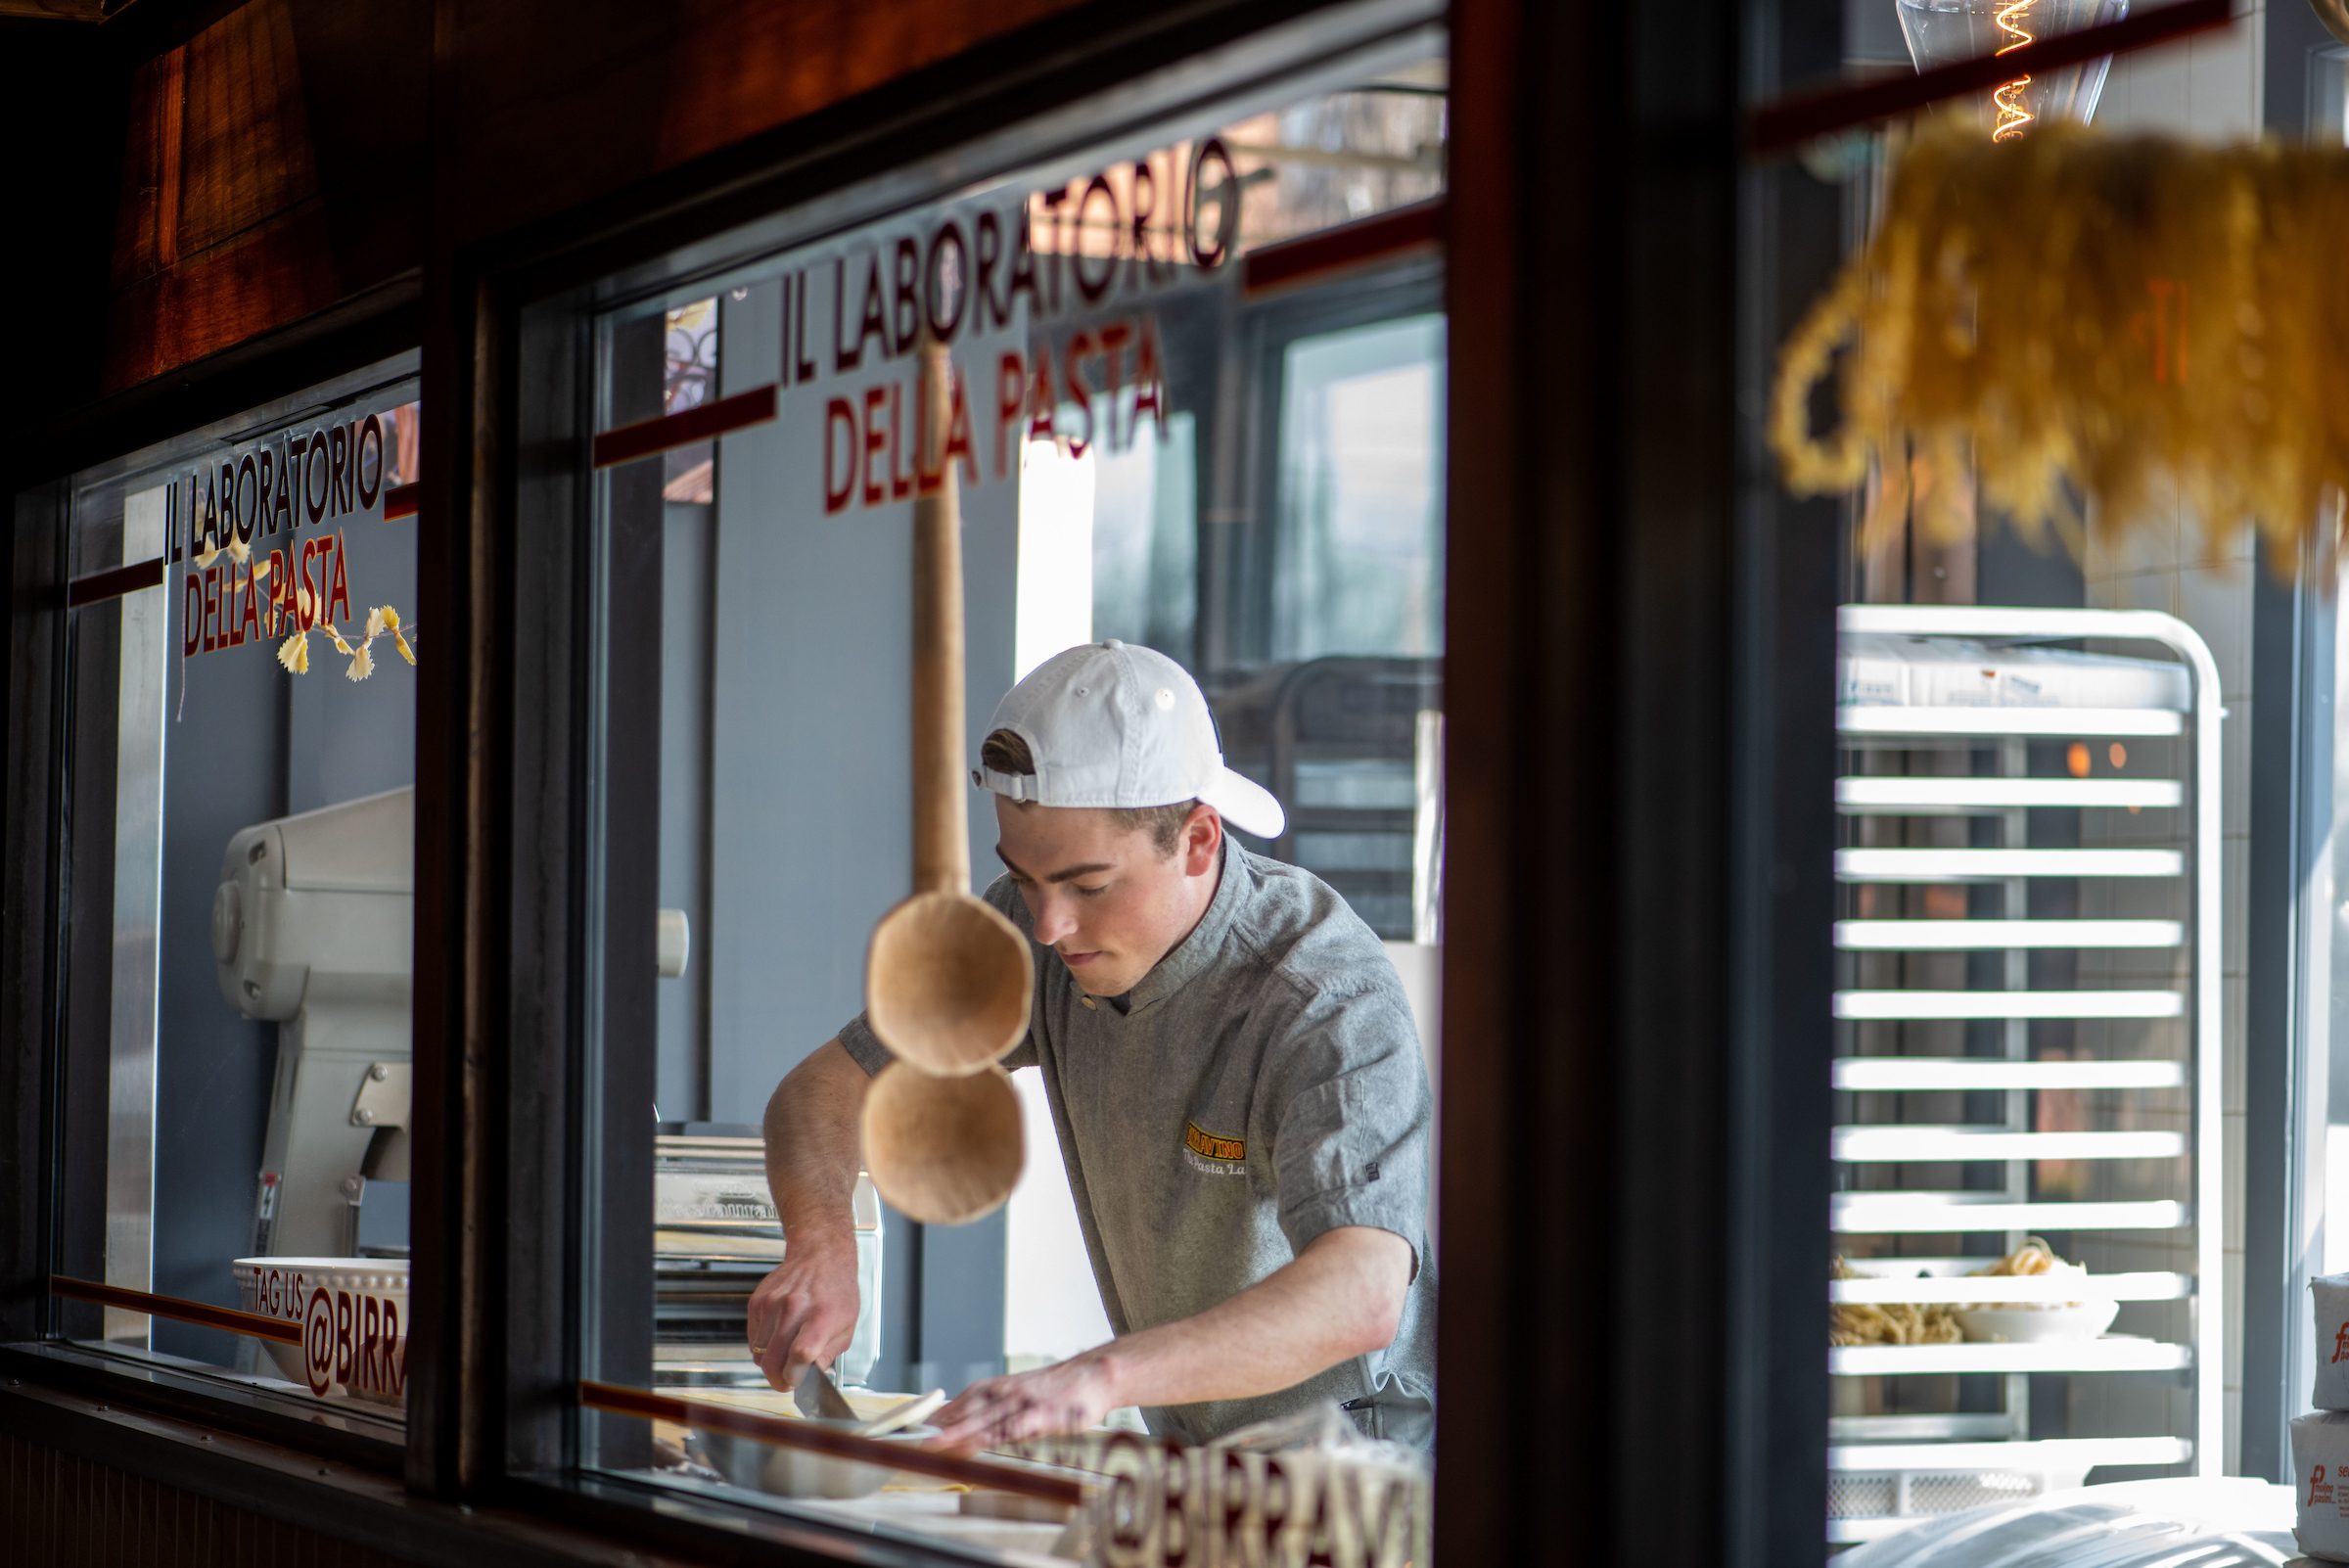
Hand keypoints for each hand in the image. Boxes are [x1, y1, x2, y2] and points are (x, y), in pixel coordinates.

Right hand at [744, 1224, 860, 1390]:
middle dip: (778, 1379)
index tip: (796, 1381)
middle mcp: (794, 1308)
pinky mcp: (757, 1301)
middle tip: (786, 1381)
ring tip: (784, 1357)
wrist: (820, 1255)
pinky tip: (777, 1338)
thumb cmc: (837, 1290)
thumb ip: (829, 1354)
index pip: (800, 1354)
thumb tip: (812, 1376)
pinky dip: (762, 1347)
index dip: (795, 1376)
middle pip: (773, 1359)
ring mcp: (772, 1303)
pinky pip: (752, 1338)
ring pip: (759, 1353)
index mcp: (821, 1316)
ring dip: (769, 1363)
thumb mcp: (847, 1325)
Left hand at [928, 1349, 1122, 1452]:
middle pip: (968, 1411)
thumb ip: (1001, 1409)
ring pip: (987, 1419)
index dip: (940, 1416)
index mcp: (1001, 1388)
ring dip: (960, 1432)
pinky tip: (981, 1442)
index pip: (963, 1402)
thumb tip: (972, 1425)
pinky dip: (997, 1434)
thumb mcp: (1026, 1393)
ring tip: (936, 1444)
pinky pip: (1017, 1426)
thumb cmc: (1061, 1388)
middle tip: (914, 1440)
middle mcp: (1007, 1392)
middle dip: (941, 1427)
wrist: (1095, 1373)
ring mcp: (1025, 1401)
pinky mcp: (1044, 1412)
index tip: (915, 1430)